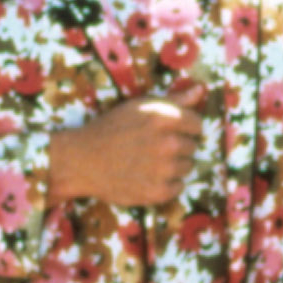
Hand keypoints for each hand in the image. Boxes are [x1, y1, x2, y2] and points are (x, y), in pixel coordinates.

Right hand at [47, 81, 205, 205]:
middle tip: (154, 148)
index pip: (197, 124)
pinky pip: (178, 187)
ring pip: (187, 167)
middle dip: (178, 146)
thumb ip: (174, 100)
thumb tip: (200, 90)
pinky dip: (167, 184)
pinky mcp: (157, 192)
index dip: (186, 128)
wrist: (82, 161)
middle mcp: (167, 143)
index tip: (171, 131)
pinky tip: (149, 177)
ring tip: (150, 162)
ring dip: (174, 165)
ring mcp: (163, 170)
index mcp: (164, 117)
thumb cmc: (110, 129)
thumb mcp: (139, 107)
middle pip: (193, 146)